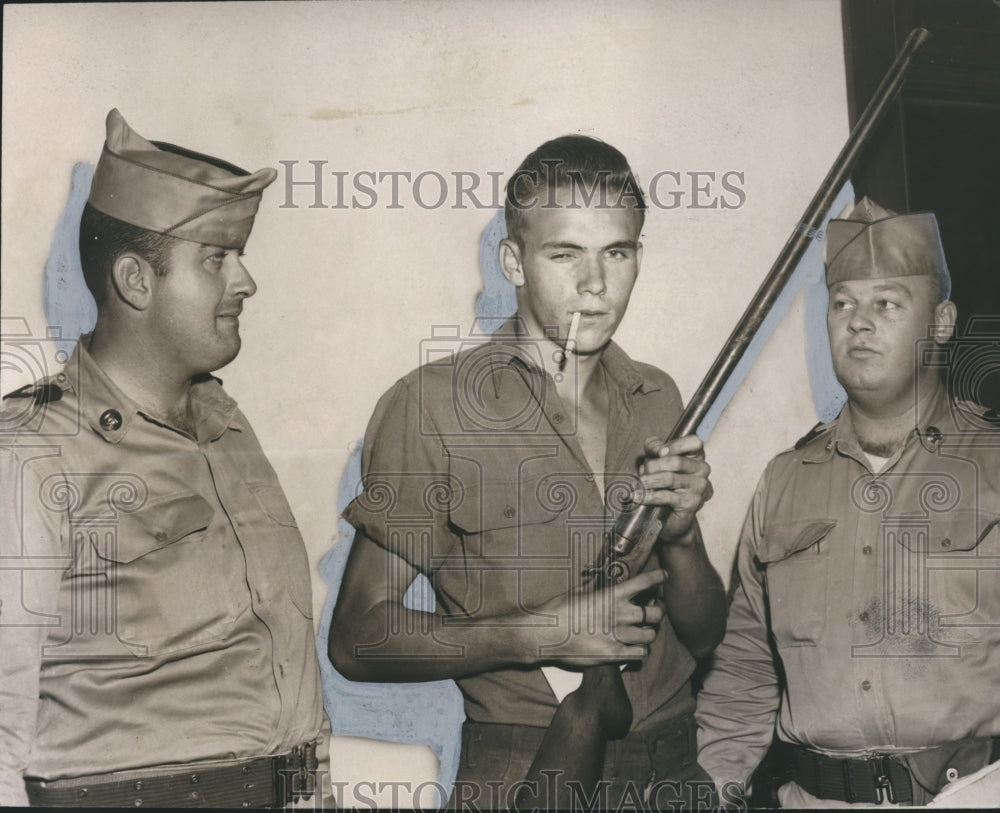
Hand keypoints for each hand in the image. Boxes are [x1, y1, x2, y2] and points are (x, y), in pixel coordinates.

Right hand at [527, 569, 666, 666]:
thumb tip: (599, 582)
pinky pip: (640, 654)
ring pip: (650, 635)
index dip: (657, 578)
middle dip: (658, 610)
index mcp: (611, 595)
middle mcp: (619, 614)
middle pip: (655, 613)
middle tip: (655, 610)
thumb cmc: (558, 610)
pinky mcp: (613, 655)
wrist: (544, 634)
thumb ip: (595, 588)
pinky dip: (640, 651)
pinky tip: (635, 647)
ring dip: (650, 632)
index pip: (644, 582)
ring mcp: (618, 636)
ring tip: (645, 631)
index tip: (663, 576)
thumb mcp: (578, 591)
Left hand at [633, 434, 712, 542]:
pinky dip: (648, 496)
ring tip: (638, 485)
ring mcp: (699, 487)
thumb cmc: (662, 484)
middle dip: (653, 466)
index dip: (676, 445)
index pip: (694, 442)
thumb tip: (658, 448)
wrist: (668, 516)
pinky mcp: (692, 503)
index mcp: (696, 456)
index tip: (660, 453)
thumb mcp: (655, 461)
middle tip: (642, 473)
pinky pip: (666, 496)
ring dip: (649, 481)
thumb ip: (654, 449)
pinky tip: (638, 497)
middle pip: (676, 461)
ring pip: (670, 478)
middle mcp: (702, 470)